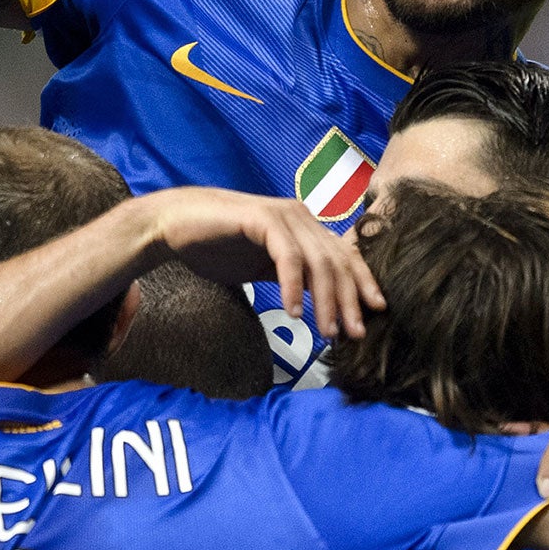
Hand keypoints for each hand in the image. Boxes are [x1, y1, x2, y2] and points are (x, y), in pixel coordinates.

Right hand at [143, 188, 384, 340]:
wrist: (173, 225)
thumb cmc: (216, 246)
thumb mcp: (264, 265)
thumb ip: (293, 276)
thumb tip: (318, 304)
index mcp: (305, 226)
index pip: (345, 255)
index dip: (363, 283)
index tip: (376, 312)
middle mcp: (300, 216)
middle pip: (338, 261)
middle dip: (349, 301)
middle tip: (353, 334)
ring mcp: (281, 215)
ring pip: (318, 262)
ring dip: (325, 301)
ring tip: (326, 332)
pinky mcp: (260, 218)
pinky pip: (287, 257)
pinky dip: (293, 287)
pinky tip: (292, 313)